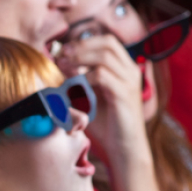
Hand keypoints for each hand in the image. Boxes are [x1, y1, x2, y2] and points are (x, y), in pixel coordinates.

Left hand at [56, 33, 147, 161]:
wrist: (124, 148)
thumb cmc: (106, 123)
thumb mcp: (90, 96)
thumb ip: (78, 79)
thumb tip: (60, 60)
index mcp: (125, 69)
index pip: (107, 41)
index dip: (84, 42)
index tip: (64, 50)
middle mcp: (131, 71)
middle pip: (108, 43)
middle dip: (82, 45)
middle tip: (63, 54)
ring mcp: (130, 82)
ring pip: (104, 56)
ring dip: (80, 58)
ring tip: (65, 66)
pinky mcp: (124, 95)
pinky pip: (102, 75)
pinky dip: (84, 76)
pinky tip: (75, 85)